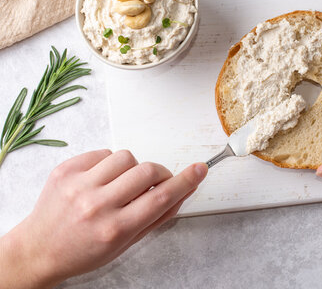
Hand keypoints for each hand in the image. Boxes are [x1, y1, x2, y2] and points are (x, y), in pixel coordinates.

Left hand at [0, 150, 206, 288]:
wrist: (39, 250)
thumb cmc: (83, 251)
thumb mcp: (126, 244)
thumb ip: (157, 217)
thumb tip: (182, 193)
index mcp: (115, 229)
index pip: (162, 197)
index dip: (186, 181)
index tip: (199, 170)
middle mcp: (97, 206)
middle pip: (148, 171)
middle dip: (160, 173)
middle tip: (157, 181)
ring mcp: (79, 185)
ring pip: (127, 157)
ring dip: (133, 168)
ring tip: (122, 183)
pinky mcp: (66, 170)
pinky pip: (103, 152)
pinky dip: (110, 163)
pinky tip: (103, 178)